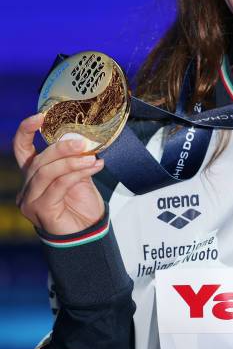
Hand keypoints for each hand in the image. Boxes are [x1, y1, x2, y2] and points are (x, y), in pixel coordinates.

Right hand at [13, 113, 105, 234]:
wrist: (89, 232)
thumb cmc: (81, 203)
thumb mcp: (79, 174)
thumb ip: (75, 158)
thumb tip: (82, 137)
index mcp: (33, 174)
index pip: (22, 148)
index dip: (26, 130)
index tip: (41, 116)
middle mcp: (27, 187)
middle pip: (38, 160)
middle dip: (61, 148)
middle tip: (83, 142)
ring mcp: (31, 200)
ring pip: (47, 172)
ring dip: (72, 162)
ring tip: (92, 157)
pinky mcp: (42, 211)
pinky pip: (59, 186)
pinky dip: (77, 174)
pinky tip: (95, 167)